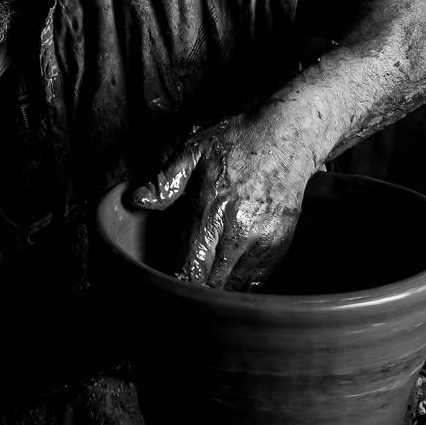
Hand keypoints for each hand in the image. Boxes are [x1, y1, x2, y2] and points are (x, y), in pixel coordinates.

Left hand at [128, 101, 319, 289]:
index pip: (191, 269)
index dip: (177, 282)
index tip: (166, 284)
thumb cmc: (238, 140)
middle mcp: (239, 232)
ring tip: (204, 281)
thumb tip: (137, 200)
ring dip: (217, 289)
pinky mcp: (280, 244)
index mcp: (212, 211)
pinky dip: (240, 284)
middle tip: (182, 283)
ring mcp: (263, 241)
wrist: (288, 135)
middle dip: (195, 289)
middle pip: (212, 285)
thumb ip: (166, 180)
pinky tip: (227, 274)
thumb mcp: (194, 150)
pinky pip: (258, 281)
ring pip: (235, 288)